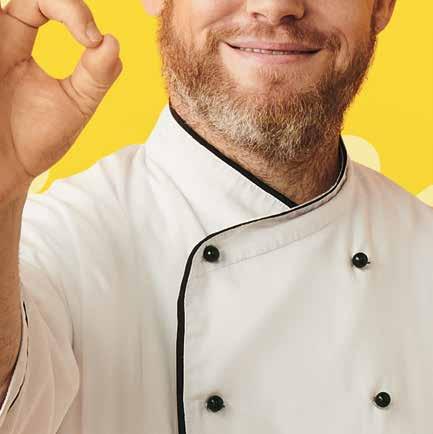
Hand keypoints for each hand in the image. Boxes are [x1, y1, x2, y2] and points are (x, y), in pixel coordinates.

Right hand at [0, 0, 121, 203]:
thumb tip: (113, 43)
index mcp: (19, 45)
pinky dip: (1, 32)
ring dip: (44, 8)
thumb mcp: (74, 106)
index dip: (72, 10)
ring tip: (79, 32)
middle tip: (86, 32)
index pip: (44, 5)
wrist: (6, 171)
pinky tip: (14, 56)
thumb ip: (95, 77)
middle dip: (62, 4)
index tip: (93, 39)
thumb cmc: (35, 139)